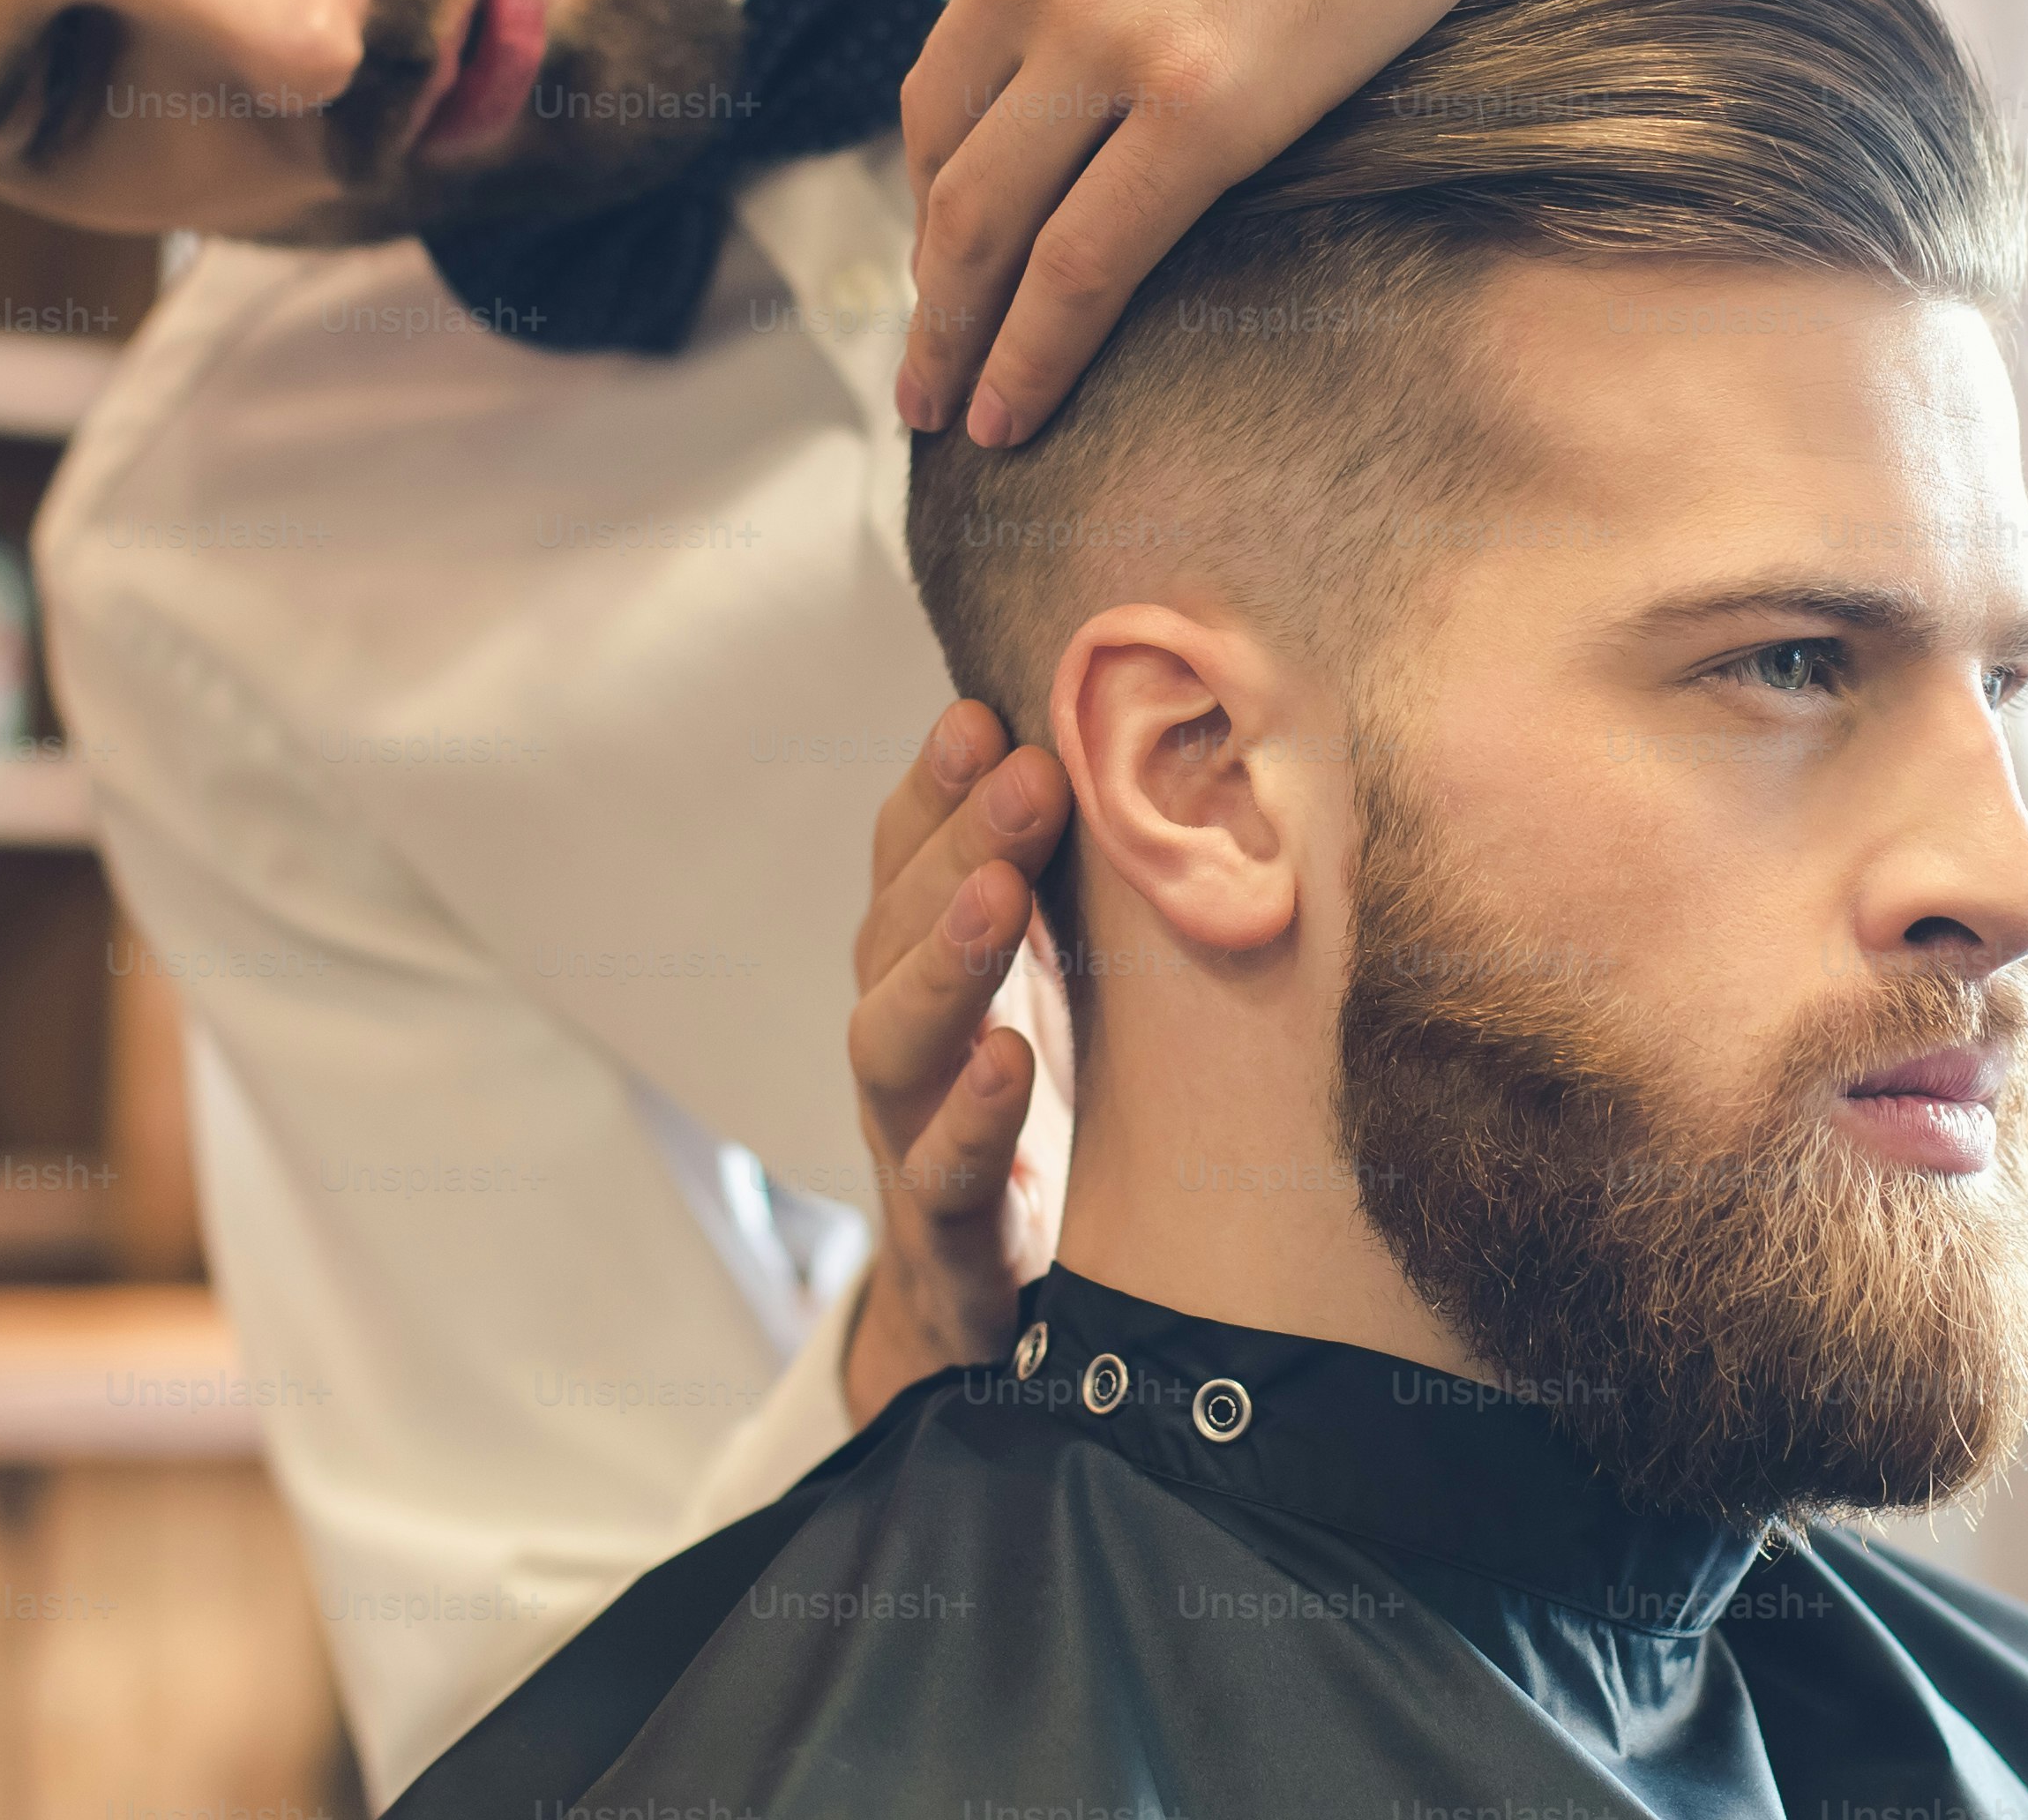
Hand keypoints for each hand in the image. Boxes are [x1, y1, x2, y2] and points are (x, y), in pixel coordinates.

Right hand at [841, 700, 1072, 1421]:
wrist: (995, 1314)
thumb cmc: (1035, 1120)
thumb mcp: (1052, 996)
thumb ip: (1063, 894)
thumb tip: (1136, 757)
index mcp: (919, 975)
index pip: (904, 864)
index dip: (934, 790)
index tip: (984, 714)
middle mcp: (899, 1046)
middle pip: (891, 934)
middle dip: (956, 846)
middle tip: (1028, 775)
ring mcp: (908, 1141)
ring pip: (892, 1043)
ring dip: (947, 961)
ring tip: (999, 893)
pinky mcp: (947, 1236)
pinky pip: (942, 1174)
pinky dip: (970, 1116)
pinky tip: (1009, 1062)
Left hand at [895, 0, 1924, 445]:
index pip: (961, 14)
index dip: (975, 121)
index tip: (975, 194)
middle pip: (942, 132)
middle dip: (926, 252)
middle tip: (916, 341)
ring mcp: (1097, 22)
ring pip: (983, 218)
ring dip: (953, 329)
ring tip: (940, 404)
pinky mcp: (1202, 101)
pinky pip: (1083, 261)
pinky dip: (1031, 356)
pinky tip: (1010, 420)